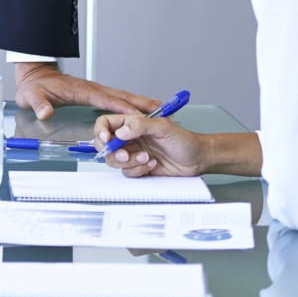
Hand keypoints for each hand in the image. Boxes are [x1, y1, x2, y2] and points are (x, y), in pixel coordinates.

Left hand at [12, 62, 159, 120]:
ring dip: (143, 104)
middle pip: (124, 97)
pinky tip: (141, 112)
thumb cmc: (35, 86)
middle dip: (145, 103)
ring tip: (163, 110)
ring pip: (124, 97)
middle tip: (166, 109)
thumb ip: (39, 104)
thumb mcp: (32, 96)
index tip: (143, 116)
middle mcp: (94, 90)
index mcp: (83, 91)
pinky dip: (133, 105)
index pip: (109, 101)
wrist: (35, 76)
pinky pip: (119, 100)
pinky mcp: (95, 95)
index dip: (126, 109)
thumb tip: (45, 112)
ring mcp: (96, 91)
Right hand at [91, 114, 208, 177]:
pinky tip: (152, 164)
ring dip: (130, 162)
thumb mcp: (163, 127)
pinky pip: (127, 172)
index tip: (107, 139)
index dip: (101, 131)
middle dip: (113, 152)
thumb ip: (140, 125)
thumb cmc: (184, 140)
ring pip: (114, 161)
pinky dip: (139, 170)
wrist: (197, 159)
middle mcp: (129, 138)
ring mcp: (133, 153)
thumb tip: (121, 131)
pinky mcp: (138, 167)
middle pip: (105, 145)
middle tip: (125, 155)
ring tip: (147, 157)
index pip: (106, 124)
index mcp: (131, 124)